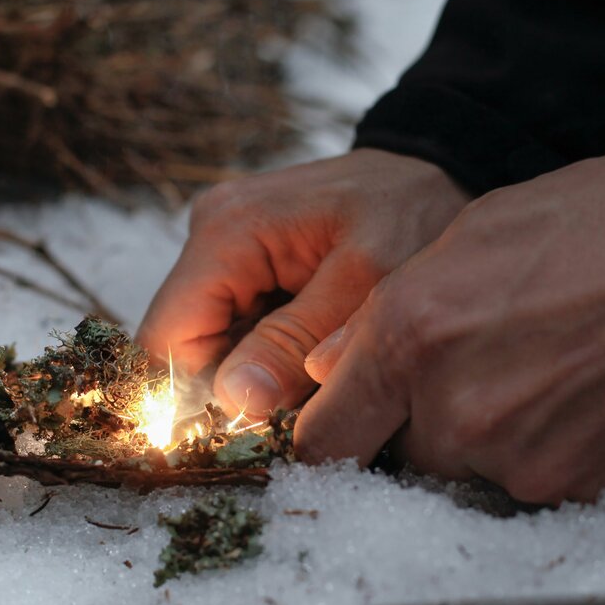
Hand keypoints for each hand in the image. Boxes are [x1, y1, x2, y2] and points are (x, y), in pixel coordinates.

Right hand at [137, 148, 467, 417]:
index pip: (166, 339)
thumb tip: (233, 400)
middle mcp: (210, 233)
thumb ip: (296, 341)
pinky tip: (314, 355)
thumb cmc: (412, 215)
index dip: (196, 397)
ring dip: (256, 374)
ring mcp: (224, 247)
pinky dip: (270, 354)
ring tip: (319, 375)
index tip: (256, 430)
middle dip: (235, 388)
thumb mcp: (366, 284)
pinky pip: (237, 327)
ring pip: (211, 342)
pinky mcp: (245, 262)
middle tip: (304, 406)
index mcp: (227, 232)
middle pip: (185, 345)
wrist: (437, 174)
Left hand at [296, 145, 604, 502]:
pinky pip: (540, 486)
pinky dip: (553, 452)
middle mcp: (455, 410)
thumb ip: (386, 312)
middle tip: (482, 371)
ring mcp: (523, 460)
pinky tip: (588, 396)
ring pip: (473, 473)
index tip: (355, 421)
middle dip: (425, 424)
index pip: (324, 440)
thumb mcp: (475, 232)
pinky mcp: (586, 489)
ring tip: (550, 372)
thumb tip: (329, 368)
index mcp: (410, 337)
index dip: (336, 432)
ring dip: (493, 439)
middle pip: (402, 457)